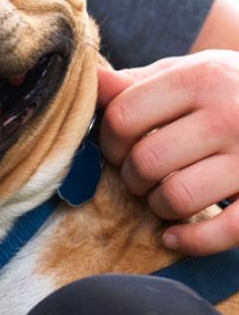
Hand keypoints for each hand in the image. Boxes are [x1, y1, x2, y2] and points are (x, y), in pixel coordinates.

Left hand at [97, 50, 238, 255]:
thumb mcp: (185, 73)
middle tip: (141, 174)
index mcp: (199, 79)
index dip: (108, 140)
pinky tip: (174, 234)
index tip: (118, 147)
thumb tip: (90, 82)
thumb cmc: (225, 89)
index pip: (123, 117)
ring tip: (163, 194)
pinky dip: (190, 240)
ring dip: (158, 205)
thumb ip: (135, 83)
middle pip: (146, 160)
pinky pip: (223, 232)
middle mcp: (229, 115)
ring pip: (176, 197)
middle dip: (132, 176)